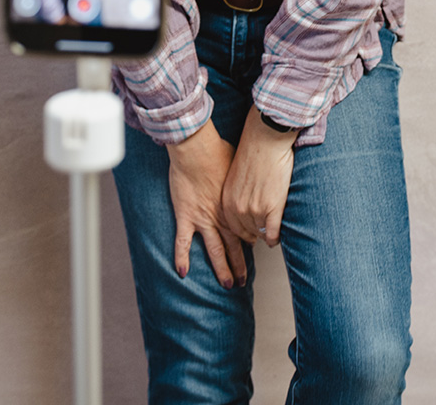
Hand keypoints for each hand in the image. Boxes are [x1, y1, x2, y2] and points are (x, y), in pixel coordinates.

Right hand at [167, 119, 248, 288]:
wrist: (196, 150)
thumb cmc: (217, 152)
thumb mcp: (237, 165)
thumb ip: (241, 177)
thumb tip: (251, 175)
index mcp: (234, 206)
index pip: (245, 230)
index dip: (249, 241)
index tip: (253, 249)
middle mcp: (221, 217)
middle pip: (233, 246)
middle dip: (239, 265)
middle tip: (243, 281)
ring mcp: (203, 219)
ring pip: (214, 251)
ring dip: (221, 269)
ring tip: (227, 284)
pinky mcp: (185, 216)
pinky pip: (183, 242)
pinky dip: (182, 258)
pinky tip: (183, 273)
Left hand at [221, 106, 296, 247]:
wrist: (265, 139)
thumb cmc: (253, 151)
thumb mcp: (236, 176)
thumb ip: (237, 194)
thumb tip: (244, 204)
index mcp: (227, 199)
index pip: (234, 228)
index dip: (245, 231)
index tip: (251, 232)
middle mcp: (238, 208)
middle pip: (248, 233)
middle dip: (256, 234)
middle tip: (263, 233)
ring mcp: (255, 210)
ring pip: (262, 234)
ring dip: (267, 234)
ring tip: (273, 230)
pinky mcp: (272, 208)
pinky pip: (274, 233)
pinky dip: (277, 237)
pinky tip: (280, 234)